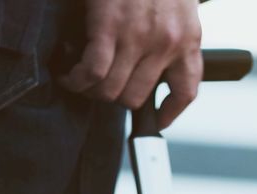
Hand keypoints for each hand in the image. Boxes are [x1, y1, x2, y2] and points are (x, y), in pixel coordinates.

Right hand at [59, 0, 202, 128]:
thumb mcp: (174, 4)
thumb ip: (169, 33)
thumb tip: (148, 64)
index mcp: (187, 37)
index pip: (187, 90)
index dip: (171, 112)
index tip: (159, 118)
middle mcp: (166, 41)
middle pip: (135, 97)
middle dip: (114, 95)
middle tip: (99, 83)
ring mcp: (138, 36)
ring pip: (111, 90)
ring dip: (89, 89)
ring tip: (78, 77)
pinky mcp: (109, 26)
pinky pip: (92, 73)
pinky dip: (76, 78)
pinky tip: (68, 73)